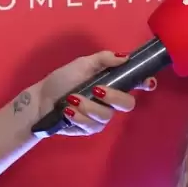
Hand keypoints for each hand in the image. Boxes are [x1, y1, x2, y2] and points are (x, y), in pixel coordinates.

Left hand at [36, 50, 157, 136]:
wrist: (41, 100)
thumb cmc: (62, 80)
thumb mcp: (82, 64)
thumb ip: (103, 59)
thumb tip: (125, 57)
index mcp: (112, 83)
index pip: (136, 83)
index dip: (145, 83)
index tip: (146, 83)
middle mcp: (111, 101)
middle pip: (127, 104)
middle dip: (114, 97)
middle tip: (97, 90)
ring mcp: (101, 117)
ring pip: (106, 116)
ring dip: (88, 106)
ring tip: (71, 100)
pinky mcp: (90, 129)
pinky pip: (92, 125)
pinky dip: (79, 117)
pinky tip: (68, 111)